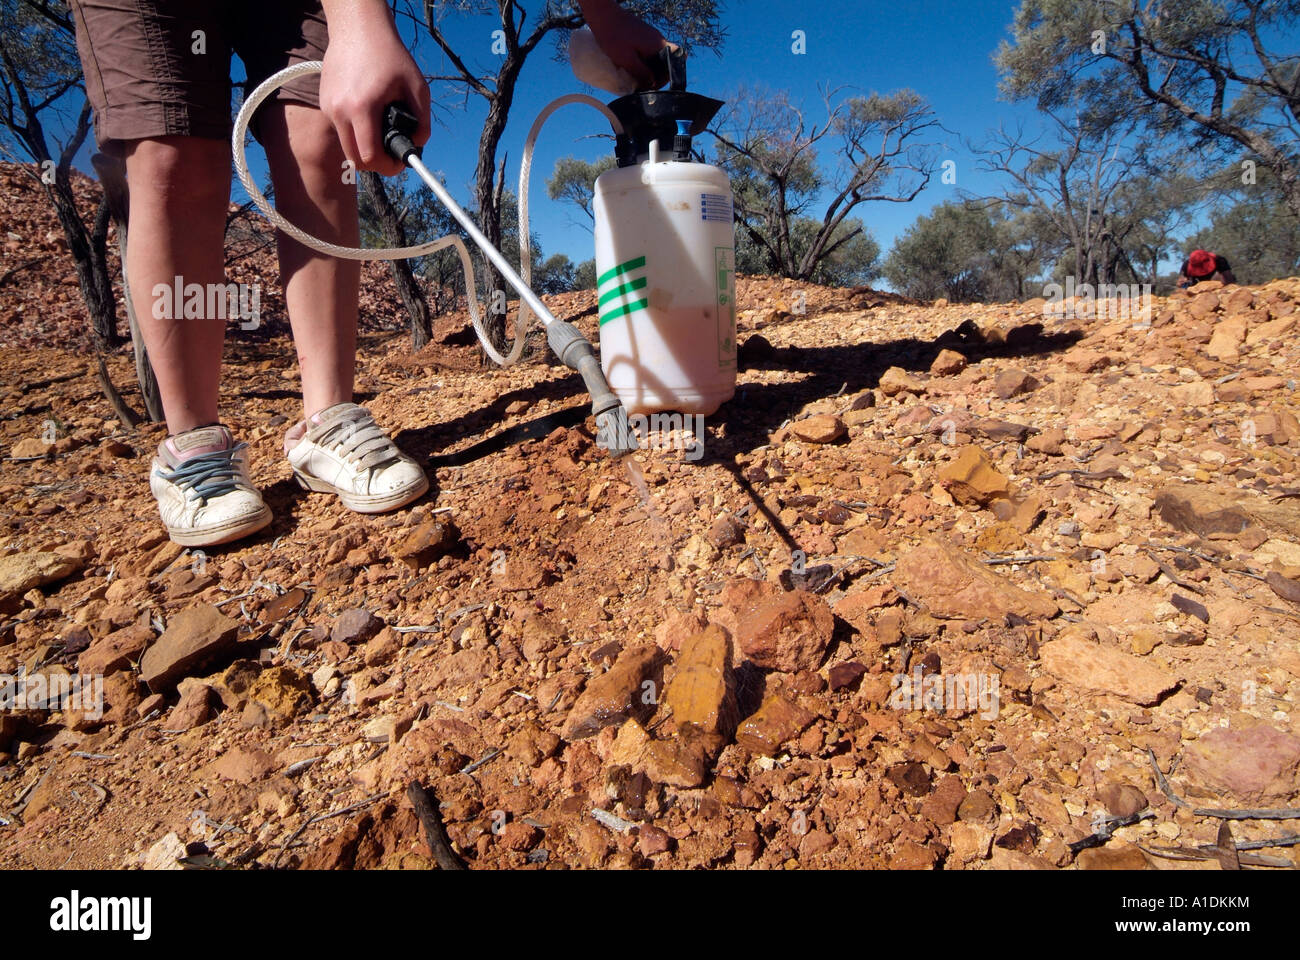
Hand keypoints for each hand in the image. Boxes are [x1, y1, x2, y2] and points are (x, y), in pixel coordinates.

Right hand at [319, 3, 428, 176]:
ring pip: (346, 146)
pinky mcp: (324, 102)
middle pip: (355, 159)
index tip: (399, 164)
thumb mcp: (418, 87)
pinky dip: (354, 131)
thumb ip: (423, 121)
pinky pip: (340, 129)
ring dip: (364, 148)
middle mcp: (339, 111)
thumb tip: (418, 145)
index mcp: (362, 108)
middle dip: (375, 163)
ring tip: (382, 135)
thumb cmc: (389, 55)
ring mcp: (328, 107)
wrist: (357, 28)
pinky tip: (368, 117)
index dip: (387, 167)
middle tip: (391, 156)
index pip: (369, 157)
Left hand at [582, 1, 671, 88]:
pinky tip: (631, 66)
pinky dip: (642, 61)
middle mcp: (658, 40)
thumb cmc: (613, 36)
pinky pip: (647, 52)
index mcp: (658, 45)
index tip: (653, 85)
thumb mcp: (627, 60)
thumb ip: (641, 73)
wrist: (603, 16)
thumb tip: (650, 84)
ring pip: (655, 58)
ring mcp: (651, 37)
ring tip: (635, 77)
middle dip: (655, 75)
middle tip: (642, 85)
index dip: (666, 77)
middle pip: (664, 63)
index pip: (674, 62)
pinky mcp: (642, 36)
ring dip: (647, 69)